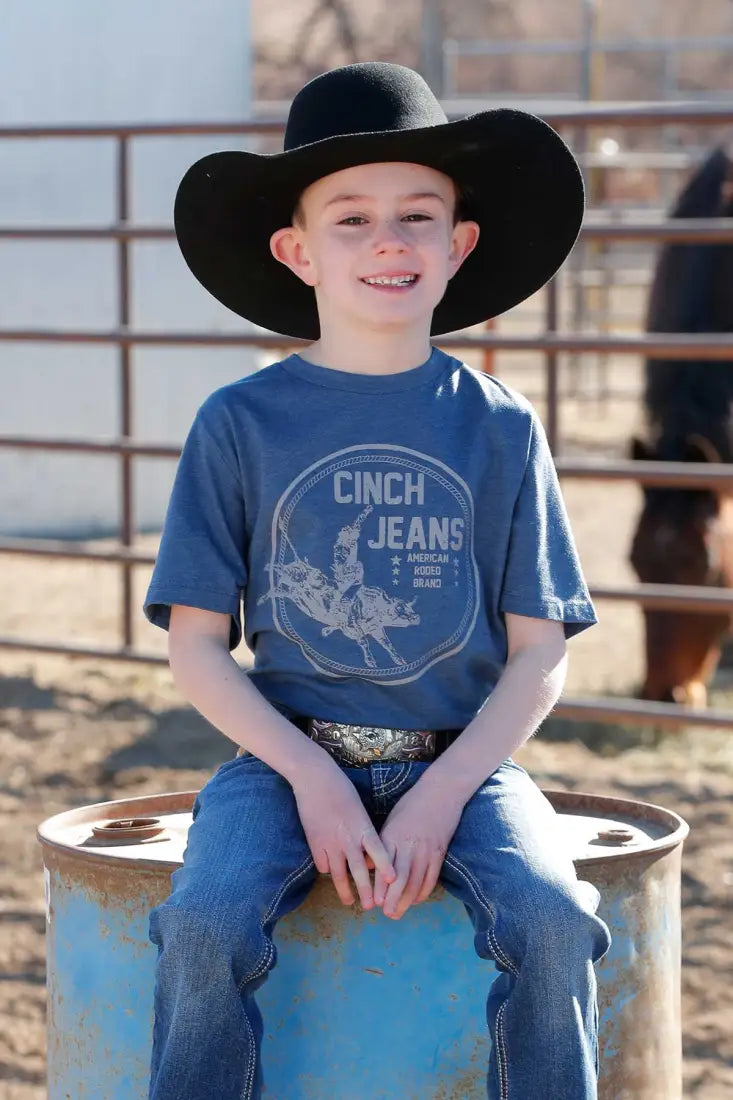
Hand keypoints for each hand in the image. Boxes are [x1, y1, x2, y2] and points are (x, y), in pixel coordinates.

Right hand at [292, 763, 394, 908]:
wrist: (315, 778)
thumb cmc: (341, 789)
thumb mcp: (358, 809)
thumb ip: (363, 830)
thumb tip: (367, 849)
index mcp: (363, 826)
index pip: (377, 850)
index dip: (385, 866)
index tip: (393, 881)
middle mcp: (348, 837)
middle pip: (358, 869)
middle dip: (365, 890)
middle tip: (371, 906)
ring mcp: (330, 842)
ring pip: (338, 873)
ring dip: (344, 890)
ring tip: (349, 902)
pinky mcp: (314, 842)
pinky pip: (322, 864)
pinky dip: (327, 869)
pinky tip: (330, 872)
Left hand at [374, 781, 463, 919]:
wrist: (441, 791)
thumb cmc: (412, 804)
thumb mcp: (391, 821)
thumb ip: (382, 843)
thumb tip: (369, 865)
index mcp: (393, 836)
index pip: (385, 866)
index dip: (380, 887)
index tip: (374, 902)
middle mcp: (409, 845)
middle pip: (400, 878)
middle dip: (393, 899)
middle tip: (387, 913)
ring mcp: (426, 849)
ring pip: (416, 881)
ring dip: (407, 900)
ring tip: (399, 913)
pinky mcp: (440, 852)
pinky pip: (432, 877)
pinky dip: (424, 891)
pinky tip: (416, 900)